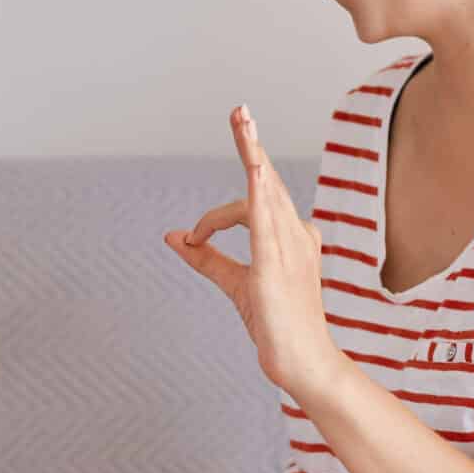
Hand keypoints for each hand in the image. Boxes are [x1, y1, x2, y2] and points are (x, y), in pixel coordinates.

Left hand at [165, 104, 343, 401]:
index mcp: (288, 235)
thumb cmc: (276, 324)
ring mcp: (288, 247)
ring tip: (241, 118)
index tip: (192, 240)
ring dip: (252, 152)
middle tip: (238, 109)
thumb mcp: (233, 283)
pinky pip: (266, 221)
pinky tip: (254, 168)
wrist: (301, 362)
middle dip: (250, 143)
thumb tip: (172, 237)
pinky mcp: (276, 265)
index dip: (213, 219)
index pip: (252, 203)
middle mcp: (294, 234)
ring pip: (266, 190)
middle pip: (267, 178)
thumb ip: (204, 257)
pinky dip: (258, 193)